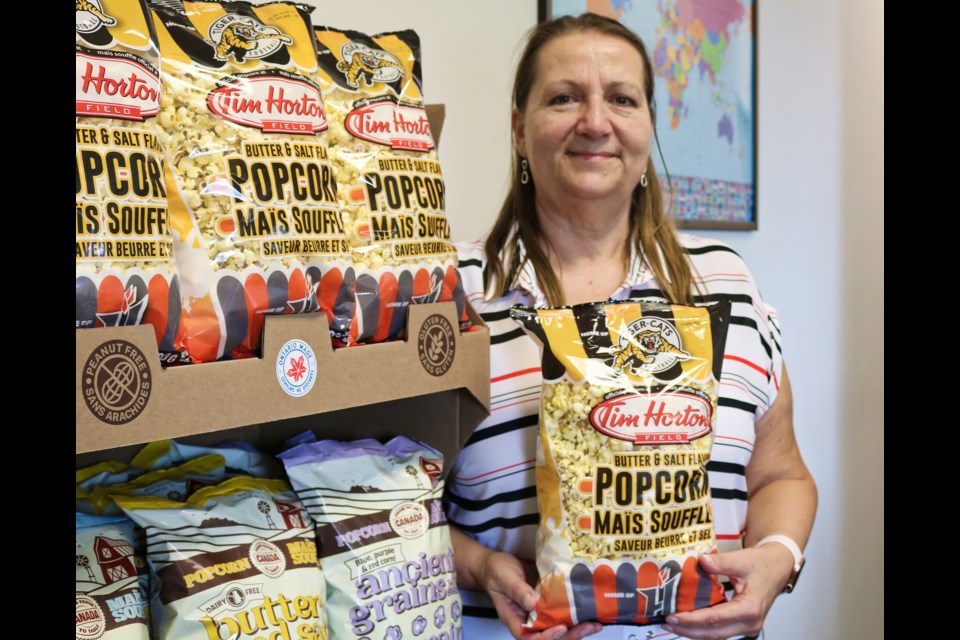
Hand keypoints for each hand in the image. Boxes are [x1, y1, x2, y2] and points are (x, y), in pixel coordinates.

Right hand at [477, 550, 602, 639]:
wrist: (495, 563)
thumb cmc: (496, 571)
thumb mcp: (504, 577)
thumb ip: (517, 590)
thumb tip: (533, 603)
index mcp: (514, 618)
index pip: (529, 637)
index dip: (546, 637)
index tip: (561, 628)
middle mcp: (527, 620)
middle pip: (548, 636)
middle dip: (570, 635)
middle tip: (589, 627)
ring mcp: (538, 613)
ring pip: (558, 628)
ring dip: (577, 629)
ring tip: (596, 624)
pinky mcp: (546, 604)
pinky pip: (560, 614)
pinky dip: (575, 615)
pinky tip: (590, 610)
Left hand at [661, 546, 793, 638]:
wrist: (777, 568)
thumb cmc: (762, 565)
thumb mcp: (741, 559)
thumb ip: (720, 562)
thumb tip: (700, 561)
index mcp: (750, 608)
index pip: (715, 619)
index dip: (692, 620)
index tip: (673, 616)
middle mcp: (750, 623)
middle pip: (714, 633)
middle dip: (688, 630)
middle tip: (667, 623)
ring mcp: (747, 626)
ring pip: (717, 635)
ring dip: (694, 631)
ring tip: (673, 624)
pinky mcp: (742, 624)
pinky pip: (720, 630)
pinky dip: (703, 628)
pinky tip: (688, 621)